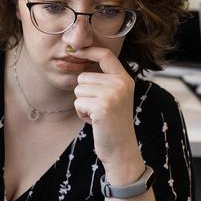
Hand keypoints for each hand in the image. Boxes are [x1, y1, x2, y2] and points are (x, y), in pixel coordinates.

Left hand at [71, 46, 141, 178]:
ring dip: (82, 104)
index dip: (88, 51)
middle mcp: (121, 83)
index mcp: (125, 78)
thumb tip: (78, 58)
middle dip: (84, 94)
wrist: (121, 149)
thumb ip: (103, 79)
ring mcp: (113, 94)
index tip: (75, 51)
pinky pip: (78, 103)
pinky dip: (81, 113)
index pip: (105, 55)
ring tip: (97, 115)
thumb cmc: (112, 123)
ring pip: (79, 89)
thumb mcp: (114, 96)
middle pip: (84, 76)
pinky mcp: (103, 106)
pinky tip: (94, 121)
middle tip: (98, 108)